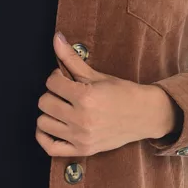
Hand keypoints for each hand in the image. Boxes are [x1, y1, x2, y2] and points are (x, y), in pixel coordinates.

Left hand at [34, 33, 176, 156]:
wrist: (144, 115)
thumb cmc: (122, 93)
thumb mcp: (96, 75)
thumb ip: (72, 58)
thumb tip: (56, 37)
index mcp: (85, 97)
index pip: (51, 83)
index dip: (56, 78)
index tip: (66, 79)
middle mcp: (81, 119)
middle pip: (44, 103)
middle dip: (52, 94)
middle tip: (65, 94)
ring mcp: (81, 137)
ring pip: (43, 123)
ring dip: (49, 113)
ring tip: (61, 108)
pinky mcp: (82, 150)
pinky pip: (49, 147)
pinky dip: (44, 136)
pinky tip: (52, 125)